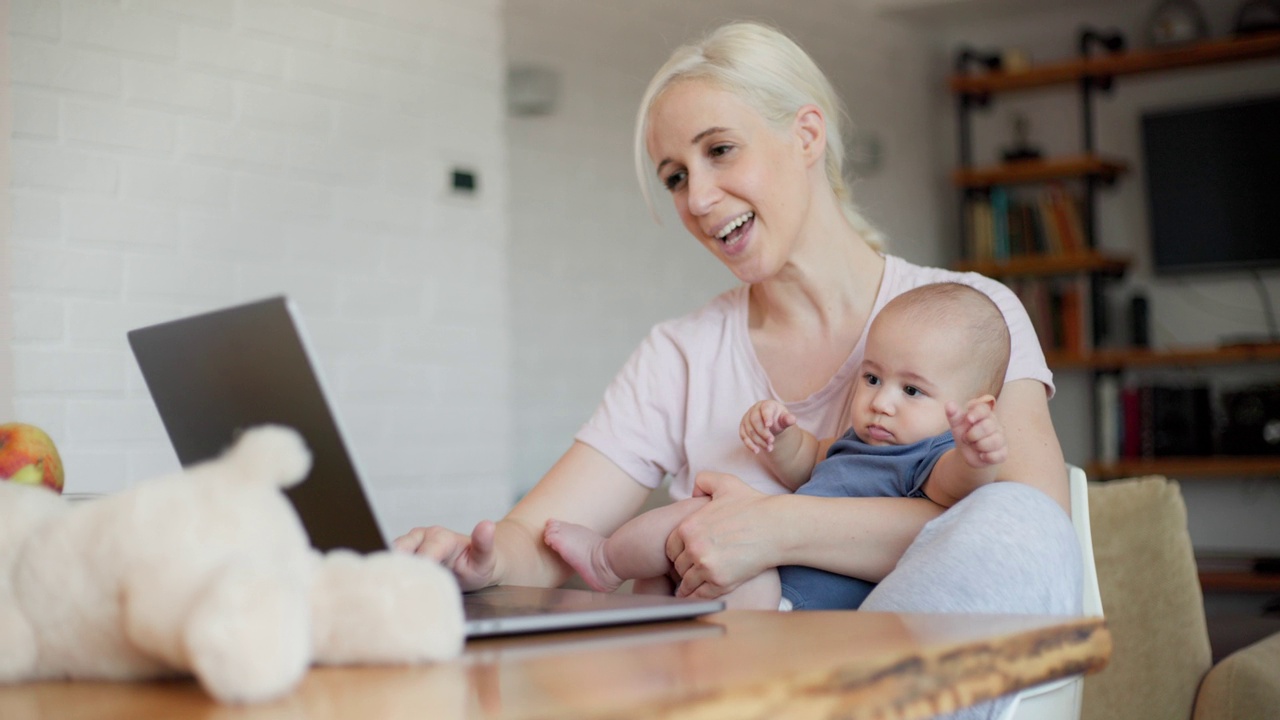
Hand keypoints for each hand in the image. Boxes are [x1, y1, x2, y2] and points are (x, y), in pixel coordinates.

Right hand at [393, 520, 497, 590]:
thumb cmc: (478, 563)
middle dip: (397, 570)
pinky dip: (388, 576)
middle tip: (395, 593)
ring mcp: (409, 545)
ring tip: (389, 594)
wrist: (473, 564)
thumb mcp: (486, 558)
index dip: (420, 569)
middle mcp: (421, 537)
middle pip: (400, 551)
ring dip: (389, 573)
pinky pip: (390, 564)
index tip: (416, 586)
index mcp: (440, 537)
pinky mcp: (403, 555)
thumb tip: (487, 524)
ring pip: (391, 557)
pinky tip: (389, 590)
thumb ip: (484, 544)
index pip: (424, 553)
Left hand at [665, 472, 774, 598]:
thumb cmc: (754, 505)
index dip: (679, 552)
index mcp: (689, 527)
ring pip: (687, 583)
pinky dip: (698, 598)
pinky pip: (700, 595)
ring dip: (689, 586)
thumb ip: (704, 481)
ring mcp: (706, 566)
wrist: (777, 526)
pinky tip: (700, 597)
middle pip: (678, 566)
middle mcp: (693, 547)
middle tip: (691, 572)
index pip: (671, 547)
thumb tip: (694, 491)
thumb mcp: (726, 483)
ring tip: (693, 588)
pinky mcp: (720, 581)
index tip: (686, 556)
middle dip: (684, 569)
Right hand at [739, 399, 795, 453]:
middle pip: (755, 421)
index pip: (765, 409)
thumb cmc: (778, 419)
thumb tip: (792, 420)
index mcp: (766, 405)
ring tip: (769, 448)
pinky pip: (743, 436)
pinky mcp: (743, 427)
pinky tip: (756, 451)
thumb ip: (788, 419)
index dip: (766, 417)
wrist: (771, 424)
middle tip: (771, 441)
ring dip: (758, 441)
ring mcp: (747, 418)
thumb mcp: (784, 419)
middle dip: (763, 432)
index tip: (769, 426)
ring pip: (749, 430)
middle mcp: (754, 409)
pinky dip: (749, 444)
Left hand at [947, 396, 1006, 467]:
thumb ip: (953, 414)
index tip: (968, 419)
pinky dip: (988, 457)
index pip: (984, 409)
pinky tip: (982, 455)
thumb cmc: (964, 434)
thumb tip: (949, 404)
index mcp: (984, 414)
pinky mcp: (1003, 452)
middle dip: (972, 435)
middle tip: (966, 438)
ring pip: (995, 441)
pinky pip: (999, 455)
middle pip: (987, 426)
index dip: (976, 413)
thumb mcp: (956, 425)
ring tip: (974, 446)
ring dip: (979, 446)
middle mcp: (995, 424)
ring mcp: (1001, 438)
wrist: (969, 453)